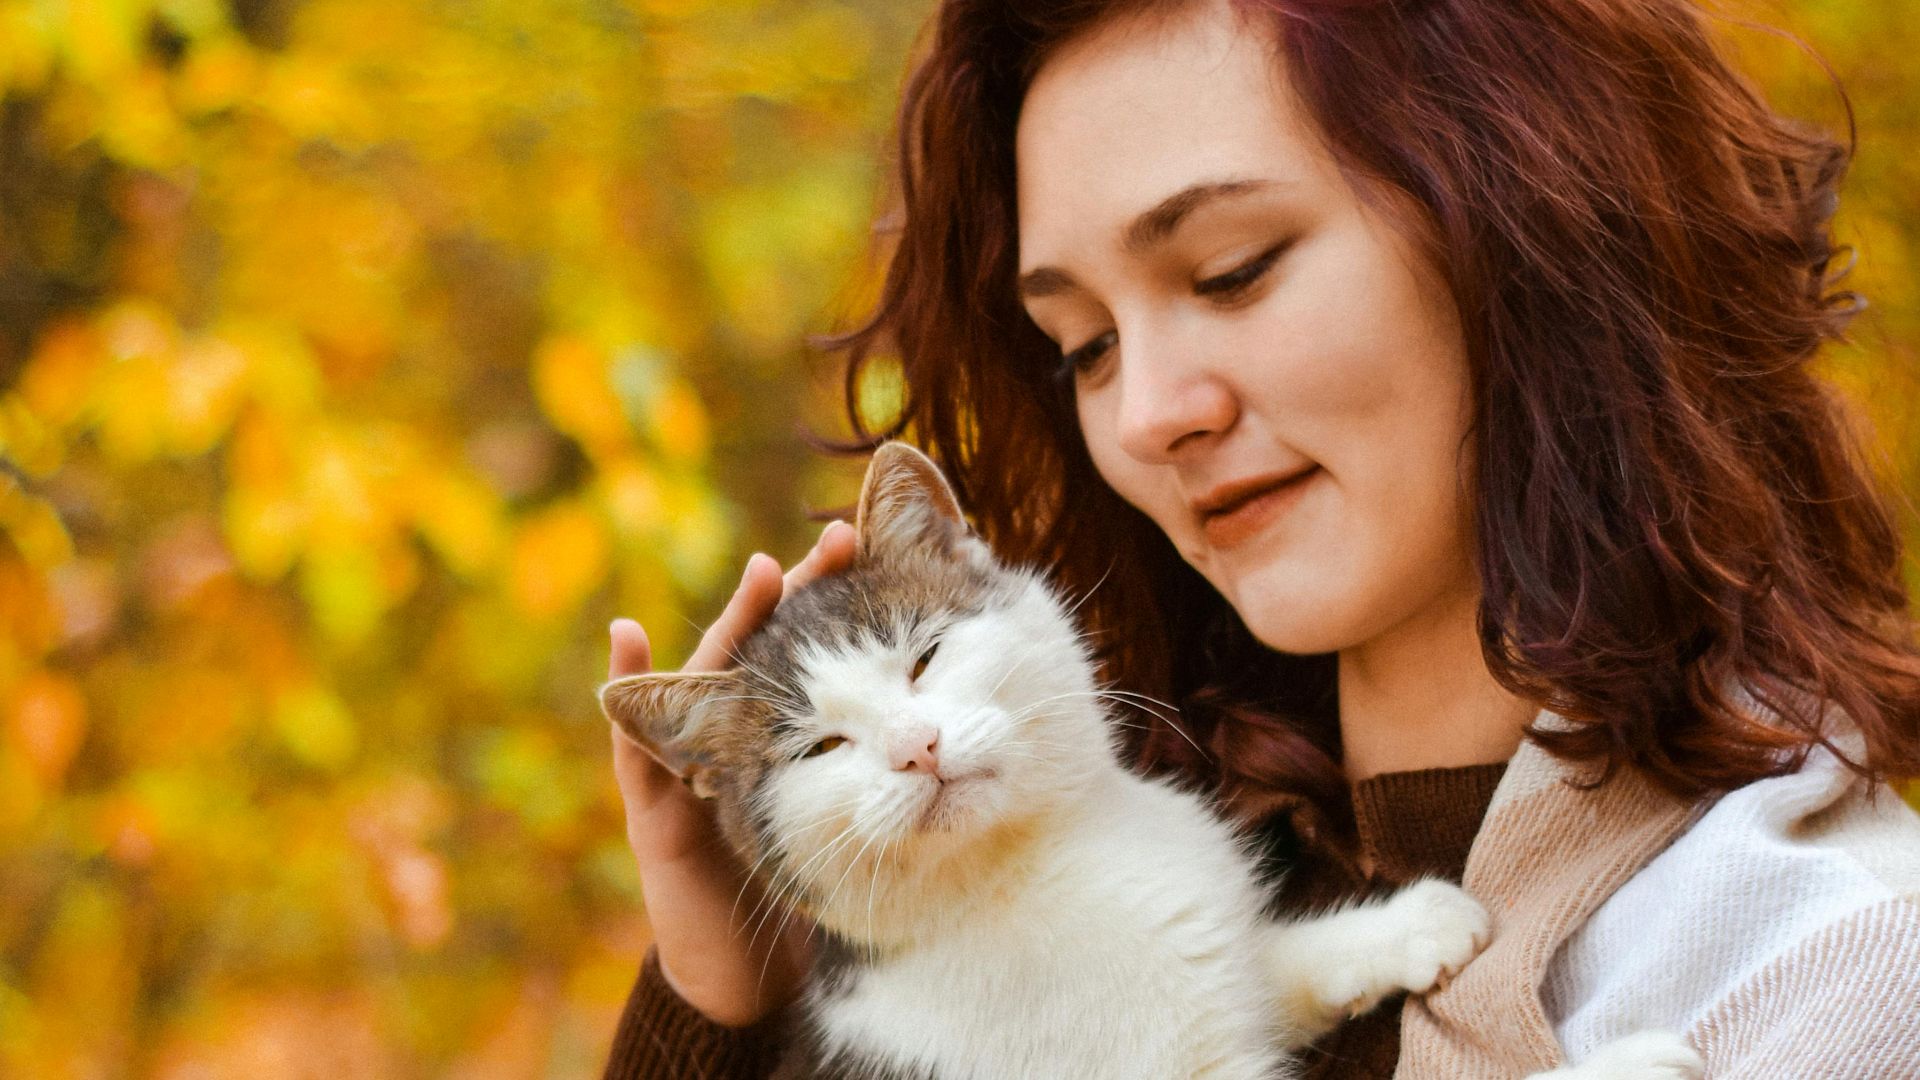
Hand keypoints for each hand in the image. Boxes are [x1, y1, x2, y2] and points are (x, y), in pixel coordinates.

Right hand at [607, 520, 857, 1026]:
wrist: (740, 969)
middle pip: (764, 650)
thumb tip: (949, 722)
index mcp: (777, 732)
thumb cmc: (794, 885)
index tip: (874, 548)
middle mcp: (731, 734)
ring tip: (763, 575)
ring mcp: (688, 762)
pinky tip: (626, 636)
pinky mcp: (655, 808)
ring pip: (711, 681)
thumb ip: (871, 765)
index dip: (836, 601)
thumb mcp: (840, 813)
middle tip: (836, 543)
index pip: (807, 651)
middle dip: (799, 595)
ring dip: (737, 627)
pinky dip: (630, 692)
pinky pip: (637, 746)